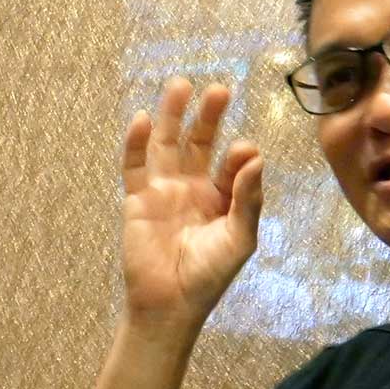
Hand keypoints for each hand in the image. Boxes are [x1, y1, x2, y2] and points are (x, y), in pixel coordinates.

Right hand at [119, 77, 264, 329]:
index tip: (242, 150)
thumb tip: (254, 157)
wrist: (169, 303)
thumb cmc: (209, 275)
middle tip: (220, 89)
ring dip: (172, 115)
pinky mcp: (137, 199)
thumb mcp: (239, 238)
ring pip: (167, 144)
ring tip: (180, 85)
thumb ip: (248, 198)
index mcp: (221, 197)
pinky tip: (143, 119)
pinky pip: (135, 165)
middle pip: (199, 142)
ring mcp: (163, 190)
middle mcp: (192, 187)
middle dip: (208, 116)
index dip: (238, 155)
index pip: (231, 164)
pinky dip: (136, 142)